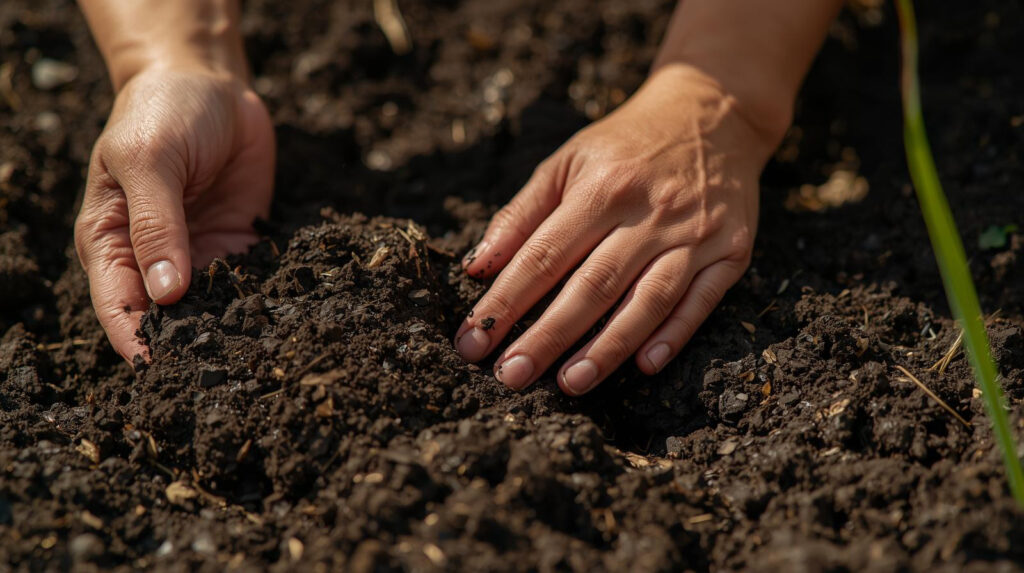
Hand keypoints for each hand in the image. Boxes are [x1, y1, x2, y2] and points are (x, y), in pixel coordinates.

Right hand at [74, 66, 273, 361]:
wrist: (210, 84)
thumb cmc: (161, 113)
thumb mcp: (150, 161)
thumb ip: (157, 225)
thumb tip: (166, 294)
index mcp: (111, 242)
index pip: (118, 308)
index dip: (137, 343)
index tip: (161, 374)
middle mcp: (152, 259)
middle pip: (167, 319)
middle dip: (190, 347)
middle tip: (223, 375)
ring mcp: (197, 255)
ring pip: (212, 308)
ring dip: (232, 329)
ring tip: (261, 358)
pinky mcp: (238, 245)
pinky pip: (251, 282)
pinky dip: (265, 300)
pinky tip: (286, 321)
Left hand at [454, 66, 781, 394]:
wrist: (714, 111)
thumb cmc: (626, 144)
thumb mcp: (567, 161)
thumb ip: (521, 215)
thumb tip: (477, 266)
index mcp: (601, 188)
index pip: (543, 256)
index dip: (506, 302)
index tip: (472, 342)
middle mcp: (649, 212)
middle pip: (592, 286)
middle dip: (547, 336)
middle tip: (510, 377)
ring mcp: (695, 233)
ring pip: (648, 300)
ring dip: (608, 347)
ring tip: (570, 383)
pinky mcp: (732, 250)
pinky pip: (701, 300)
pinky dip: (674, 334)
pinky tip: (646, 366)